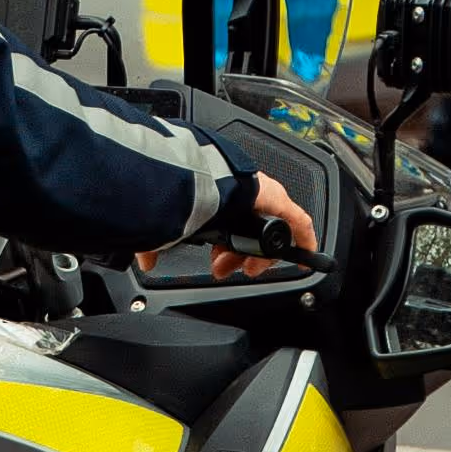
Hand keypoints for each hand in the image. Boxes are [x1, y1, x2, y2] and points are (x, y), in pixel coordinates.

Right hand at [141, 170, 318, 279]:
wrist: (196, 181)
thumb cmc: (181, 197)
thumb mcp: (171, 225)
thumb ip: (159, 244)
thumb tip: (146, 259)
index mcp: (219, 198)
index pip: (229, 228)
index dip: (224, 250)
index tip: (219, 263)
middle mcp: (242, 195)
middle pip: (249, 233)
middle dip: (237, 256)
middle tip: (228, 269)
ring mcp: (262, 197)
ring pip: (268, 232)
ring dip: (260, 255)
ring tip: (249, 270)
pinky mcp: (280, 202)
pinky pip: (297, 222)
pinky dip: (302, 238)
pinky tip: (305, 254)